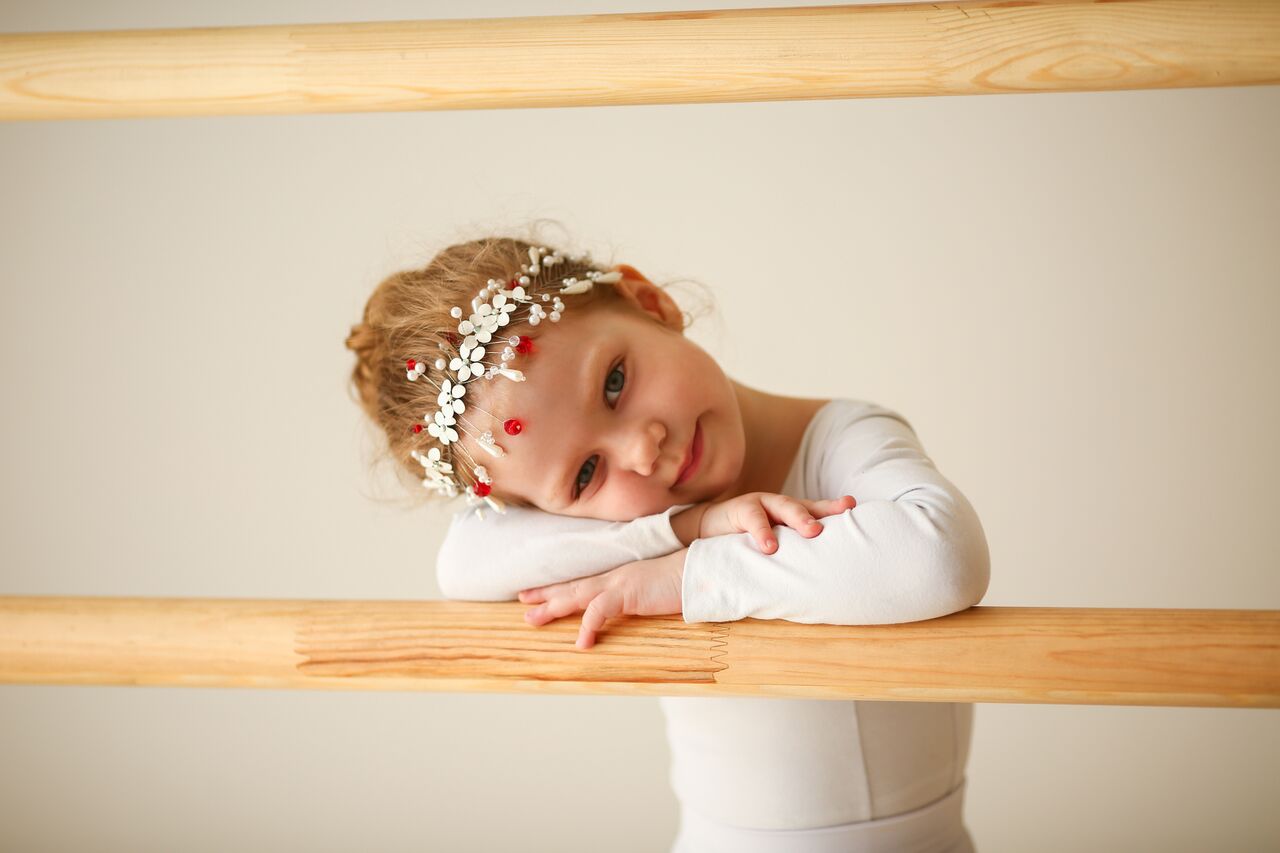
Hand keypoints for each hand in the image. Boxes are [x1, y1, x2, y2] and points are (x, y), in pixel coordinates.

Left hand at [517, 550, 685, 650]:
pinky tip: (581, 644)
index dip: (560, 587)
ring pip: (576, 595)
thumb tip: (634, 608)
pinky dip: (587, 626)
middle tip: (521, 600)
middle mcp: (614, 577)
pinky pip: (599, 611)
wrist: (698, 570)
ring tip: (531, 618)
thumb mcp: (654, 591)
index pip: (584, 582)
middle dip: (545, 594)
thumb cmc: (682, 581)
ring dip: (553, 606)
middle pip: (572, 586)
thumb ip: (640, 598)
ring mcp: (618, 584)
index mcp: (620, 577)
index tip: (539, 592)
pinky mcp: (627, 594)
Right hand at [699, 492, 855, 554]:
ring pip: (784, 506)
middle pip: (806, 506)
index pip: (817, 508)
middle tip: (840, 524)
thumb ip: (793, 551)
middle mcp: (780, 505)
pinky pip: (753, 519)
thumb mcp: (774, 543)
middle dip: (824, 512)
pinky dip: (763, 532)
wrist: (707, 530)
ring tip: (812, 532)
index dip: (834, 508)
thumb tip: (823, 576)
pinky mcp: (740, 509)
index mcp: (791, 513)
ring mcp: (761, 504)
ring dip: (799, 518)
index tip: (853, 506)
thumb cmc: (747, 540)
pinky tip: (770, 546)